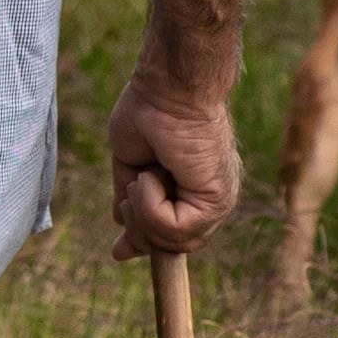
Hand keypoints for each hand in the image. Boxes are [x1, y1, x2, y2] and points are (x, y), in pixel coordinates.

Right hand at [106, 66, 241, 258]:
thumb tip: (122, 248)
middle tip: (132, 187)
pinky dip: (149, 204)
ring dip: (141, 211)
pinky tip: (151, 174)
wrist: (168, 87)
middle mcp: (209, 202)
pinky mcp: (215, 200)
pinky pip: (173, 228)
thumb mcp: (132, 168)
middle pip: (169, 246)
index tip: (121, 250)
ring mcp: (216, 203)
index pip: (172, 238)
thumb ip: (132, 207)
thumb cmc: (150, 114)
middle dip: (138, 225)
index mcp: (194, 193)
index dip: (145, 243)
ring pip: (170, 242)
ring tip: (143, 175)